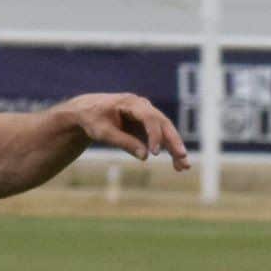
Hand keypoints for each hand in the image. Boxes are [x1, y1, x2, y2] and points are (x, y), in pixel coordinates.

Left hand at [70, 92, 190, 170]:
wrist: (87, 111)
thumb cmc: (92, 120)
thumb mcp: (103, 132)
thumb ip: (123, 142)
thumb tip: (145, 157)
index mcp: (131, 103)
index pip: (150, 118)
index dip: (154, 135)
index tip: (155, 153)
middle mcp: (143, 106)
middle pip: (163, 123)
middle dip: (174, 141)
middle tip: (183, 157)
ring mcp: (147, 115)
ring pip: (165, 131)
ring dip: (175, 148)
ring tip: (183, 167)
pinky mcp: (146, 125)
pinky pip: (160, 138)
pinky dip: (167, 150)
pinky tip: (176, 164)